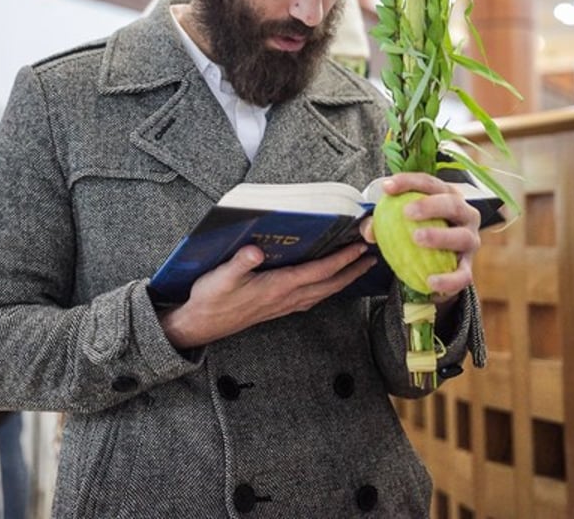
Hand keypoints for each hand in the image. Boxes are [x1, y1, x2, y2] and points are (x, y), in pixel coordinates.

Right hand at [158, 240, 376, 348]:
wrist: (200, 325)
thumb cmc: (211, 299)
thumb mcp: (221, 278)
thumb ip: (239, 264)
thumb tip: (254, 251)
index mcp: (278, 287)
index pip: (318, 272)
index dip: (341, 260)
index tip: (360, 248)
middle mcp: (286, 298)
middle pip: (329, 284)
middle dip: (352, 270)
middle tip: (373, 257)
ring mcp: (284, 306)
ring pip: (323, 293)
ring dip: (343, 280)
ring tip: (359, 268)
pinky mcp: (278, 308)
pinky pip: (312, 298)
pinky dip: (327, 289)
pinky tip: (328, 284)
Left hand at [362, 172, 481, 305]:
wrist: (436, 262)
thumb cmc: (416, 231)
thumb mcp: (399, 223)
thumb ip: (381, 224)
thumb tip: (368, 230)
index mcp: (447, 196)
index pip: (429, 183)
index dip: (409, 182)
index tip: (387, 188)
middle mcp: (465, 215)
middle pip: (453, 204)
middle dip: (430, 205)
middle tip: (406, 212)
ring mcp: (470, 240)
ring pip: (463, 236)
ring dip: (440, 236)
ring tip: (417, 238)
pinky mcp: (469, 266)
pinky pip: (463, 274)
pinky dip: (449, 279)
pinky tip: (431, 281)